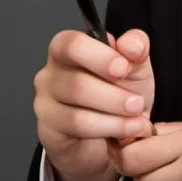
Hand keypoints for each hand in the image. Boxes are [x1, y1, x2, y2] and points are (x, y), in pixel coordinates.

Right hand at [33, 28, 155, 180]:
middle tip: (137, 103)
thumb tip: (131, 45)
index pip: (71, 44)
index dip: (99, 56)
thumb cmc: (119, 94)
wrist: (113, 137)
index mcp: (67, 49)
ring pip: (76, 106)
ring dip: (114, 112)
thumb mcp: (135, 66)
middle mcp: (49, 73)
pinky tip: (127, 130)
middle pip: (75, 80)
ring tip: (137, 119)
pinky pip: (77, 125)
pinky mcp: (48, 129)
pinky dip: (108, 127)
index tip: (124, 68)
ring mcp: (44, 103)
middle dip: (113, 93)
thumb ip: (136, 47)